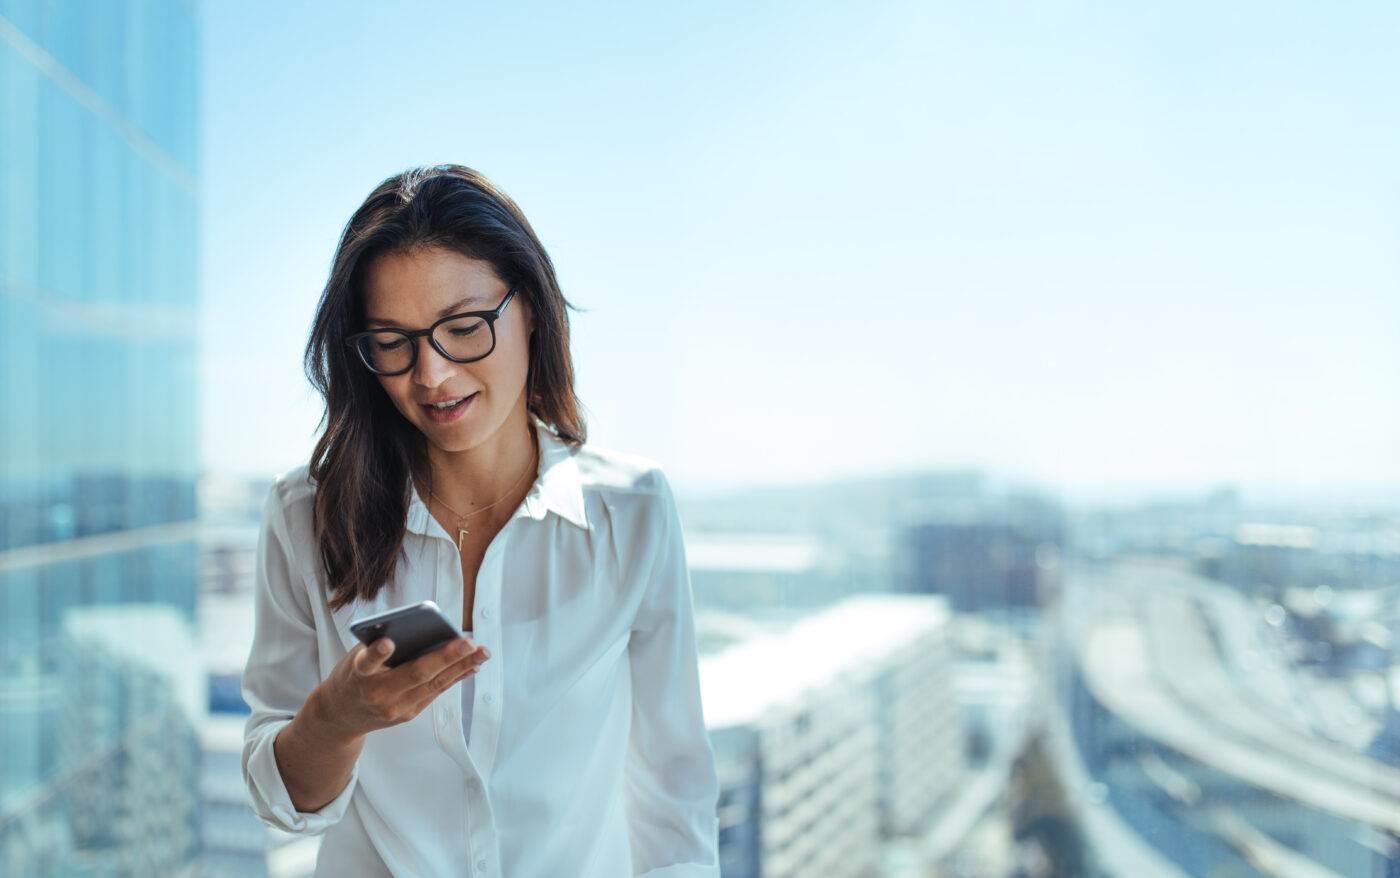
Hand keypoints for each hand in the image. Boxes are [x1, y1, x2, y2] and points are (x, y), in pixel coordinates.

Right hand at [311, 636, 489, 741]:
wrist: (339, 716)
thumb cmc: (350, 676)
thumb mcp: (354, 658)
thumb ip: (380, 646)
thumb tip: (422, 629)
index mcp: (357, 675)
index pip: (366, 664)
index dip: (377, 654)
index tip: (387, 643)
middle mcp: (377, 694)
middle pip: (414, 675)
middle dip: (444, 657)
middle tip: (468, 642)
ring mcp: (394, 709)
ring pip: (433, 685)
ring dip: (461, 667)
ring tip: (482, 652)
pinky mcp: (407, 715)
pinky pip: (435, 693)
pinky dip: (454, 677)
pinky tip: (471, 666)